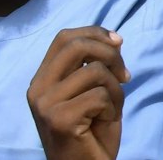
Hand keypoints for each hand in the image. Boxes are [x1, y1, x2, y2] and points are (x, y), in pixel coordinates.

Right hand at [28, 26, 127, 159]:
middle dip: (110, 54)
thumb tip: (115, 39)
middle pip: (77, 46)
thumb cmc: (91, 129)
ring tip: (110, 108)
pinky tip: (103, 122)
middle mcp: (37, 89)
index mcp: (42, 79)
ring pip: (95, 71)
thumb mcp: (92, 89)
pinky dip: (113, 107)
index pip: (64, 37)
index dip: (95, 32)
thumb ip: (94, 64)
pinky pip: (100, 95)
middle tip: (124, 76)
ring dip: (116, 89)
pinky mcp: (59, 119)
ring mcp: (45, 104)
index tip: (119, 42)